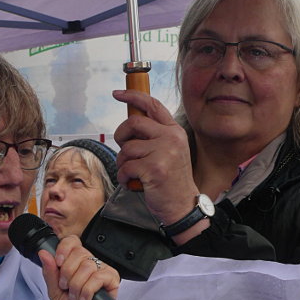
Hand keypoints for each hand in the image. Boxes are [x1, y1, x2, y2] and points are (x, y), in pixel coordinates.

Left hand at [37, 236, 119, 299]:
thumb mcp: (56, 293)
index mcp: (77, 264)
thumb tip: (43, 253)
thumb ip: (50, 273)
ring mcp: (103, 271)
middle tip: (66, 288)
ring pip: (87, 265)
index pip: (73, 242)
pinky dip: (87, 291)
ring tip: (77, 299)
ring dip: (76, 285)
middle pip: (79, 252)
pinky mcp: (114, 280)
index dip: (64, 249)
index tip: (57, 262)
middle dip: (67, 272)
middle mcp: (91, 265)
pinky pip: (98, 277)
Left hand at [112, 88, 204, 240]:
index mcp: (174, 131)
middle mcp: (171, 138)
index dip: (132, 96)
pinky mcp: (154, 168)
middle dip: (121, 135)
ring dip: (123, 162)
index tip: (117, 94)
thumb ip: (154, 136)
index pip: (151, 104)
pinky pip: (125, 166)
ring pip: (127, 148)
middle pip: (133, 123)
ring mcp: (164, 152)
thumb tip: (130, 125)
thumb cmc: (171, 180)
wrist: (182, 206)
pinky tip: (133, 183)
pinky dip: (124, 177)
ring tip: (133, 173)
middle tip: (124, 150)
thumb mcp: (169, 152)